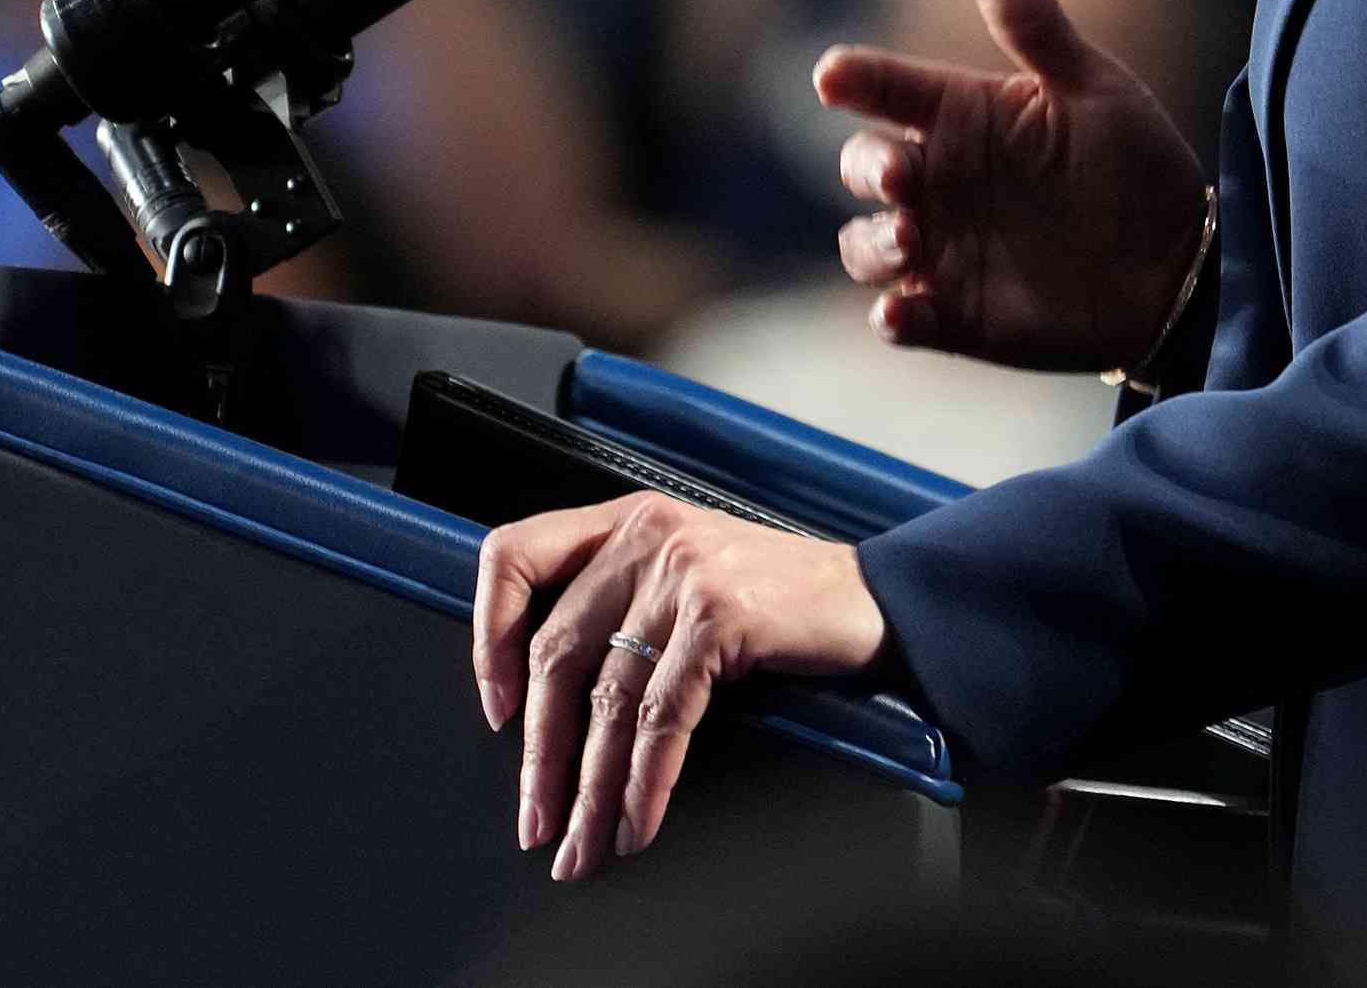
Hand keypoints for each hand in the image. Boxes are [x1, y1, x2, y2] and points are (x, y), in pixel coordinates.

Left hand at [471, 496, 884, 879]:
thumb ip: (625, 602)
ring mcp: (682, 573)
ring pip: (607, 699)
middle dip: (541, 755)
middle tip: (536, 821)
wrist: (878, 598)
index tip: (497, 710)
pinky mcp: (718, 615)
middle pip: (556, 653)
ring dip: (590, 790)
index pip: (515, 553)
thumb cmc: (782, 599)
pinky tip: (636, 824)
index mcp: (625, 520)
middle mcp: (644, 536)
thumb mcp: (689, 573)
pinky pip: (662, 718)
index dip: (489, 634)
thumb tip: (553, 701)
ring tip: (582, 846)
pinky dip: (645, 783)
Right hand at [814, 0, 1207, 371]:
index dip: (853, 77)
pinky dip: (893, 318)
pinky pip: (901, 320)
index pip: (885, 87)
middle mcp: (940, 180)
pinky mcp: (956, 316)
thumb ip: (1028, 15)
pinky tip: (904, 314)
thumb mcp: (1091, 84)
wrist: (1183, 271)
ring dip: (872, 244)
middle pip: (862, 165)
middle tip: (905, 177)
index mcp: (962, 115)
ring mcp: (943, 249)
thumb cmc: (1137, 165)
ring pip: (865, 244)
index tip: (833, 76)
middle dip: (866, 168)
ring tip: (912, 242)